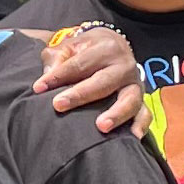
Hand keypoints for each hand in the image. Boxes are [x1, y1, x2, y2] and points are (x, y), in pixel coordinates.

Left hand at [33, 20, 148, 133]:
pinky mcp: (141, 99)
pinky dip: (140, 125)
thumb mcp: (68, 46)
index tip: (39, 88)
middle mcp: (124, 65)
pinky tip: (132, 137)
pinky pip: (145, 113)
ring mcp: (135, 83)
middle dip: (81, 94)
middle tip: (59, 105)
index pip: (79, 64)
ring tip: (101, 127)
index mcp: (105, 48)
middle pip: (104, 81)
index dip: (58, 76)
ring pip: (130, 99)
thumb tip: (46, 78)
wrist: (112, 45)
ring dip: (116, 113)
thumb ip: (56, 58)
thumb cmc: (84, 50)